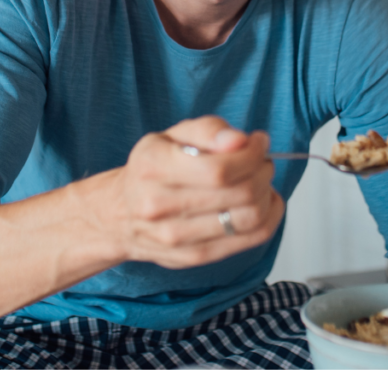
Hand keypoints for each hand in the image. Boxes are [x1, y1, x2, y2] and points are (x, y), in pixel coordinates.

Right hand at [90, 116, 284, 268]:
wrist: (119, 214)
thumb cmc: (151, 170)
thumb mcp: (170, 136)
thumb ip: (207, 130)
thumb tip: (240, 140)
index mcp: (153, 167)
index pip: (219, 169)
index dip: (251, 154)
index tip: (259, 142)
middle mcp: (159, 205)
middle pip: (239, 193)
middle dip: (263, 172)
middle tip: (262, 161)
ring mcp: (176, 237)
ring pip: (248, 219)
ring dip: (267, 195)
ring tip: (262, 181)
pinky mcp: (193, 257)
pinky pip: (247, 241)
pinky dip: (267, 219)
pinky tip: (265, 203)